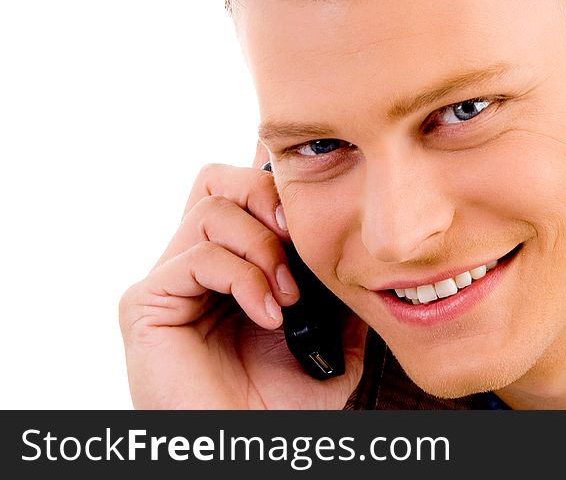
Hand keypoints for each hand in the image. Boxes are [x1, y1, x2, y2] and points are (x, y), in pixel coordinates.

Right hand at [118, 161, 366, 408]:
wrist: (243, 449)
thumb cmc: (279, 406)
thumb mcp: (329, 343)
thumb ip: (339, 295)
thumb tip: (356, 255)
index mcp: (233, 266)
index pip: (243, 193)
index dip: (277, 189)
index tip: (316, 215)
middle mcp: (197, 265)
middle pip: (217, 181)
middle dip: (265, 196)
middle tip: (297, 237)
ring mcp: (170, 281)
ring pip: (211, 209)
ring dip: (262, 246)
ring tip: (288, 297)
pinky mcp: (146, 303)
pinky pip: (198, 256)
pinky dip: (244, 278)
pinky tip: (269, 315)